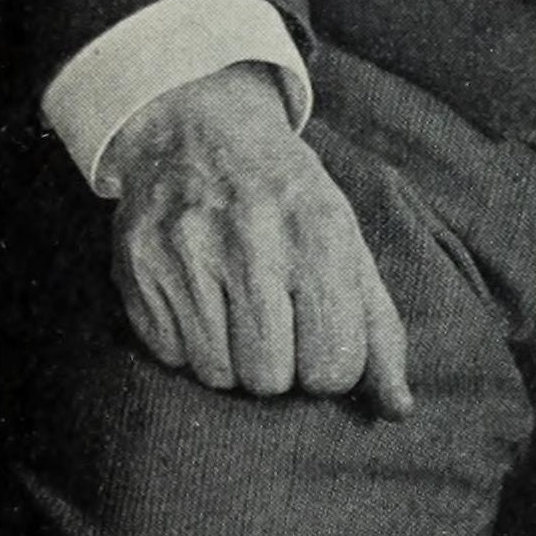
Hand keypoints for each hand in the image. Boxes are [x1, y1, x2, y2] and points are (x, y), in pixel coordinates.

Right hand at [100, 61, 412, 417]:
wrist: (199, 126)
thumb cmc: (288, 196)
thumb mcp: (347, 241)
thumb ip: (378, 327)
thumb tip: (399, 409)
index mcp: (318, 231)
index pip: (332, 364)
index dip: (330, 365)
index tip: (321, 335)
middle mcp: (251, 239)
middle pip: (269, 379)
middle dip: (279, 365)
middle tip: (277, 319)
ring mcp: (186, 252)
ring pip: (217, 375)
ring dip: (232, 356)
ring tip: (237, 304)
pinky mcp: (136, 266)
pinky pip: (170, 356)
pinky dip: (188, 340)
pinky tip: (199, 294)